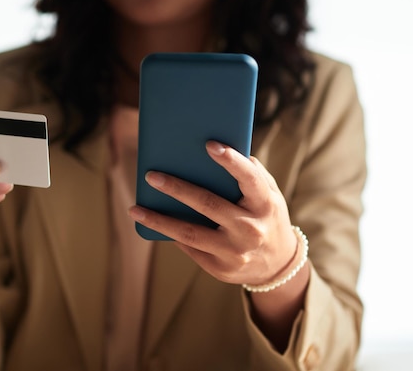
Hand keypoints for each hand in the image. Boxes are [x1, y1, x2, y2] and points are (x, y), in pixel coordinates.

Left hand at [129, 140, 296, 285]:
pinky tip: (152, 223)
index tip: (210, 144)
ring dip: (158, 220)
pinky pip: (190, 247)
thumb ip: (251, 173)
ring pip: (189, 233)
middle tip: (152, 176)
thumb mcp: (269, 195)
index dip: (231, 161)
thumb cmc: (266, 217)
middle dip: (177, 188)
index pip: (250, 179)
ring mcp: (234, 252)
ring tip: (135, 209)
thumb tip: (217, 151)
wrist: (277, 266)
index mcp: (265, 204)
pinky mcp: (220, 269)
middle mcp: (251, 229)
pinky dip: (170, 234)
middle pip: (208, 204)